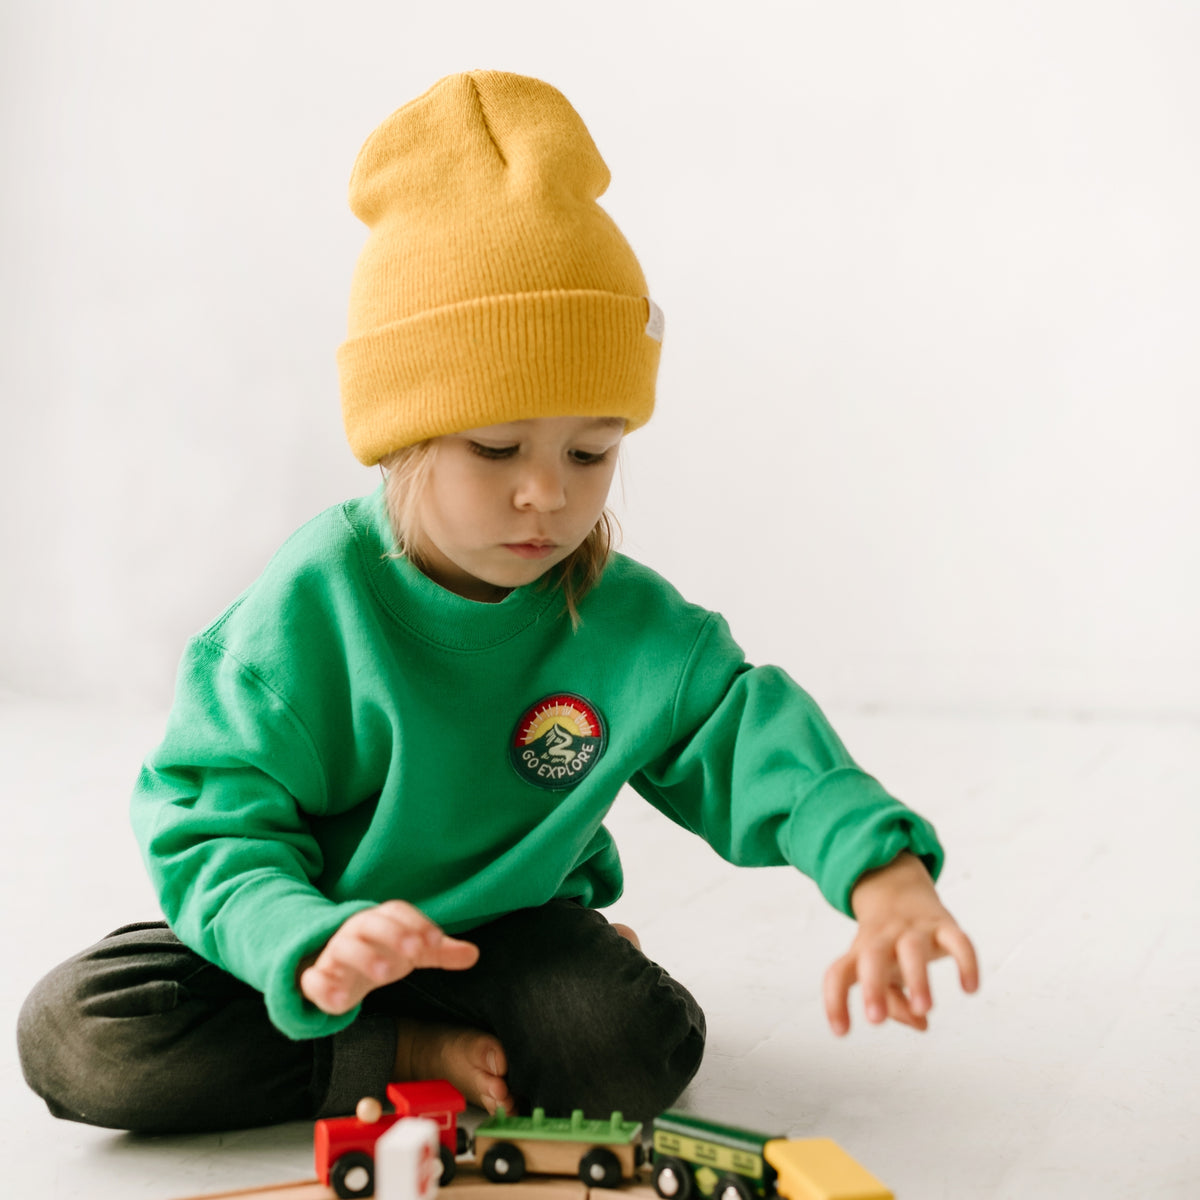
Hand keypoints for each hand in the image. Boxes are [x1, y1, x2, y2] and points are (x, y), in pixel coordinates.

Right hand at [299, 900, 479, 1014]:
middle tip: (414, 953)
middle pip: (371, 924)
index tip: (436, 941)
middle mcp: (357, 931)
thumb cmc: (381, 951)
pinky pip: (314, 980)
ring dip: (363, 957)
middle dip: (392, 935)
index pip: (398, 913)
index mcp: (382, 920)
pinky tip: (340, 1004)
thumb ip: (440, 952)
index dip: (417, 924)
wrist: (332, 963)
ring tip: (383, 975)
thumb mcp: (410, 950)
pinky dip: (323, 988)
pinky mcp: (317, 978)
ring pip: (344, 948)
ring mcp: (334, 953)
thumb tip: (473, 955)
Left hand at [824, 852, 978, 1035]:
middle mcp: (882, 939)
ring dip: (917, 979)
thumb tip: (919, 1021)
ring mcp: (913, 929)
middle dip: (872, 987)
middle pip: (872, 957)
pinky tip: (969, 988)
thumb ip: (894, 1002)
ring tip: (925, 1010)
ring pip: (912, 948)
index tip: (841, 1032)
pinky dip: (965, 962)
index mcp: (860, 952)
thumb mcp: (883, 972)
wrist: (898, 888)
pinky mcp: (943, 924)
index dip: (834, 1002)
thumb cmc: (888, 945)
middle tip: (875, 1020)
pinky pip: (956, 940)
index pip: (838, 974)